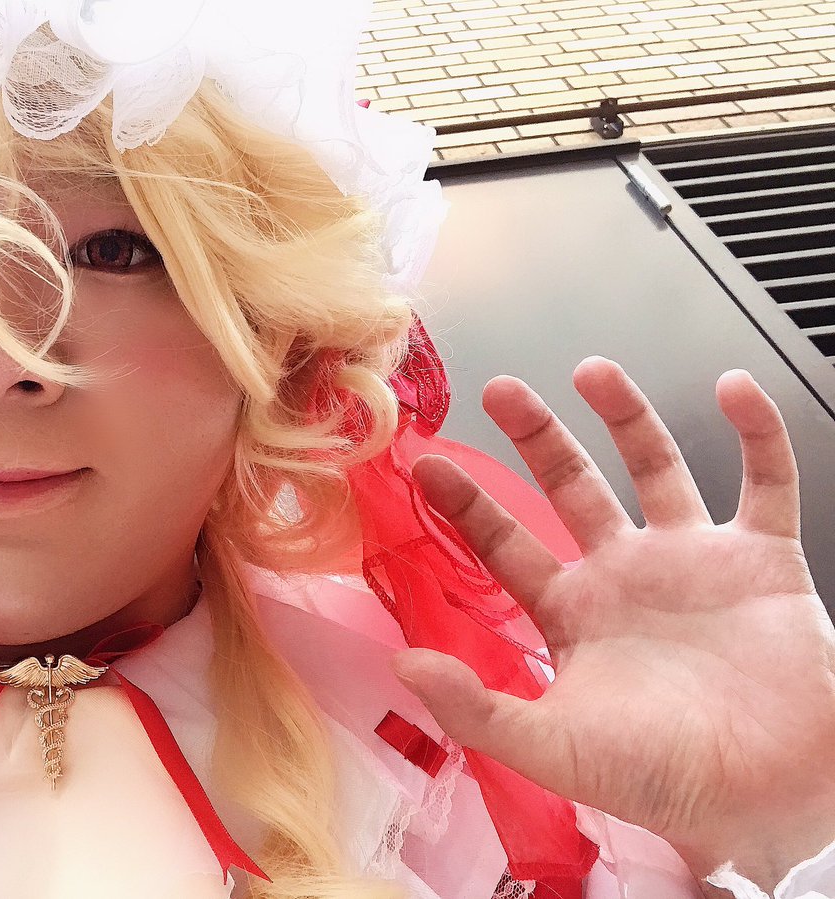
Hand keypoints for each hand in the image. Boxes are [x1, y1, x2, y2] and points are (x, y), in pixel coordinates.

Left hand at [394, 357, 834, 890]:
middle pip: (573, 487)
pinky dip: (757, 433)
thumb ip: (474, 707)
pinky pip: (766, 481)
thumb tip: (400, 663)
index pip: (506, 544)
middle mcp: (628, 575)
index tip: (424, 462)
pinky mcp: (765, 559)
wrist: (774, 797)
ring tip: (591, 370)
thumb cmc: (665, 782)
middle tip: (498, 389)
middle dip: (538, 437)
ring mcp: (695, 561)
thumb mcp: (554, 748)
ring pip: (657, 467)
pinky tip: (734, 387)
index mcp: (575, 613)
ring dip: (626, 416)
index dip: (466, 505)